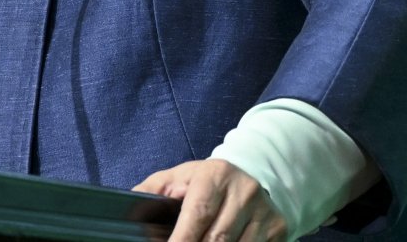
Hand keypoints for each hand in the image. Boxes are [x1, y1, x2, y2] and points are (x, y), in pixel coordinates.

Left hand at [135, 158, 288, 241]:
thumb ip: (152, 190)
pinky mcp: (279, 231)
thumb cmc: (209, 180)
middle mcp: (244, 193)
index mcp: (215, 176)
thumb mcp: (180, 176)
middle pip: (217, 239)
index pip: (198, 214)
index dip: (182, 238)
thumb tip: (127, 206)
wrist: (256, 172)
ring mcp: (265, 214)